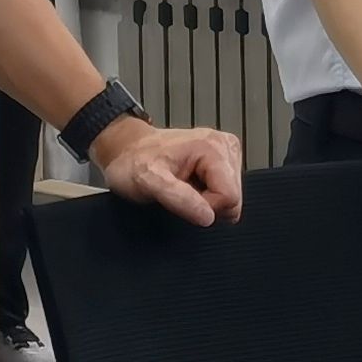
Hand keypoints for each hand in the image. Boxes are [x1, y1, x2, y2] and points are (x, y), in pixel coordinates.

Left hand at [94, 117, 245, 224]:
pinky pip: (226, 191)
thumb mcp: (148, 181)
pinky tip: (190, 184)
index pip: (230, 197)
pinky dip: (207, 194)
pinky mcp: (223, 160)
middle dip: (207, 203)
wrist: (127, 149)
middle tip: (180, 190)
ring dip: (206, 199)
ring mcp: (226, 152)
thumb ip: (179, 198)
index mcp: (213, 147)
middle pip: (234, 197)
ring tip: (182, 185)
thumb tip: (208, 216)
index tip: (182, 197)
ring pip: (231, 197)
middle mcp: (225, 145)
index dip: (206, 207)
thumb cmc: (134, 161)